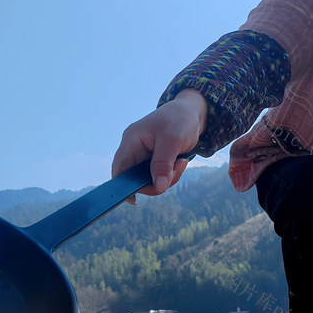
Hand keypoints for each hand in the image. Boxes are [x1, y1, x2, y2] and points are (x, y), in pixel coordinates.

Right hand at [111, 89, 206, 203]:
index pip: (119, 167)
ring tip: (181, 163)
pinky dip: (169, 175)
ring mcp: (144, 155)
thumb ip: (163, 163)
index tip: (134, 200)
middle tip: (175, 173)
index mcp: (132, 140)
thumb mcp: (173, 140)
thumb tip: (159, 187)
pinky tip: (180, 162)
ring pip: (148, 179)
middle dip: (155, 182)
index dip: (122, 185)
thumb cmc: (180, 119)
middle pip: (135, 178)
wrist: (192, 112)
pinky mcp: (154, 160)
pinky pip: (157, 175)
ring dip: (166, 178)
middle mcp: (134, 149)